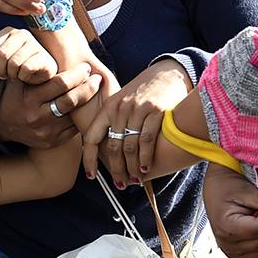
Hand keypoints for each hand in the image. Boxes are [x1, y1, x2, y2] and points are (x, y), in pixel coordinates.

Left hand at [0, 28, 56, 83]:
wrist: (41, 73)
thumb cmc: (20, 64)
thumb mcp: (1, 59)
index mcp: (9, 32)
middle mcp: (22, 34)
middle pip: (1, 55)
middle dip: (1, 69)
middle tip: (6, 74)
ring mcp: (34, 44)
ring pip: (13, 63)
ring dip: (12, 74)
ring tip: (17, 74)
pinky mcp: (43, 57)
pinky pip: (25, 69)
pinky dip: (23, 77)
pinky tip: (27, 75)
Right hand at [0, 62, 102, 148]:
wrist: (1, 126)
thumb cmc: (14, 97)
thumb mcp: (19, 81)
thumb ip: (36, 71)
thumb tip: (59, 52)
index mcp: (30, 99)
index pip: (60, 84)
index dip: (76, 75)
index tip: (86, 68)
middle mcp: (38, 117)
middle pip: (71, 101)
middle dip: (88, 88)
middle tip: (97, 79)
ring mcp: (46, 132)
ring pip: (74, 116)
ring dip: (87, 103)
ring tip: (95, 91)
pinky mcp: (52, 142)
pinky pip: (73, 130)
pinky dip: (80, 118)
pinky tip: (86, 108)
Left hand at [83, 57, 190, 185]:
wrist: (168, 73)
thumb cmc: (145, 91)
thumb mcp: (124, 100)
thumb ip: (114, 121)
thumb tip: (108, 151)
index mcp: (109, 107)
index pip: (91, 138)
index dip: (89, 160)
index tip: (91, 176)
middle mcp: (121, 109)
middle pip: (113, 147)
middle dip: (116, 170)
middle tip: (120, 184)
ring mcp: (139, 110)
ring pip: (130, 147)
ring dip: (132, 168)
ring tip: (134, 180)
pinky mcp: (157, 112)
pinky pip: (147, 140)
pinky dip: (145, 158)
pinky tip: (146, 168)